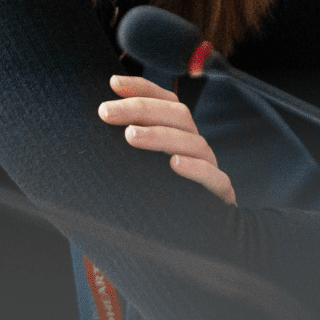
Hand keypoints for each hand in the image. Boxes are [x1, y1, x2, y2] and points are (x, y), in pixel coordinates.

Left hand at [100, 75, 232, 203]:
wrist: (195, 236)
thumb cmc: (160, 195)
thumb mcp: (141, 167)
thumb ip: (128, 141)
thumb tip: (99, 116)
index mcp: (179, 133)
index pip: (166, 101)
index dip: (142, 88)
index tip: (113, 83)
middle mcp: (195, 145)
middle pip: (177, 114)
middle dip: (140, 109)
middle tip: (105, 112)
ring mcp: (210, 168)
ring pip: (193, 143)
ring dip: (160, 136)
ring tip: (130, 136)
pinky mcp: (220, 194)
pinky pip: (214, 178)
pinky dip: (196, 169)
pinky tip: (174, 164)